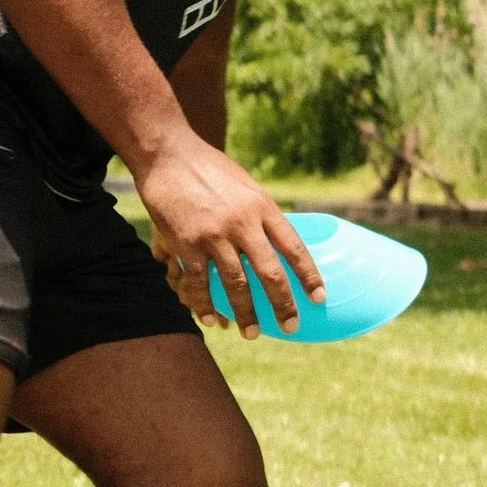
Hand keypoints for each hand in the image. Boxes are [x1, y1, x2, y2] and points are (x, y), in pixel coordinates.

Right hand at [136, 135, 321, 338]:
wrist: (168, 153)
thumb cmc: (207, 166)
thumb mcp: (245, 183)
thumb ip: (259, 212)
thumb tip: (273, 237)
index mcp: (262, 206)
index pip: (294, 247)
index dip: (308, 275)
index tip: (319, 298)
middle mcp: (243, 222)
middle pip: (270, 272)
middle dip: (282, 304)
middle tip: (289, 326)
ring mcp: (215, 234)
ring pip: (236, 284)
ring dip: (245, 313)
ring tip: (251, 333)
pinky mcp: (187, 242)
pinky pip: (200, 282)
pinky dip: (206, 304)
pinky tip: (213, 318)